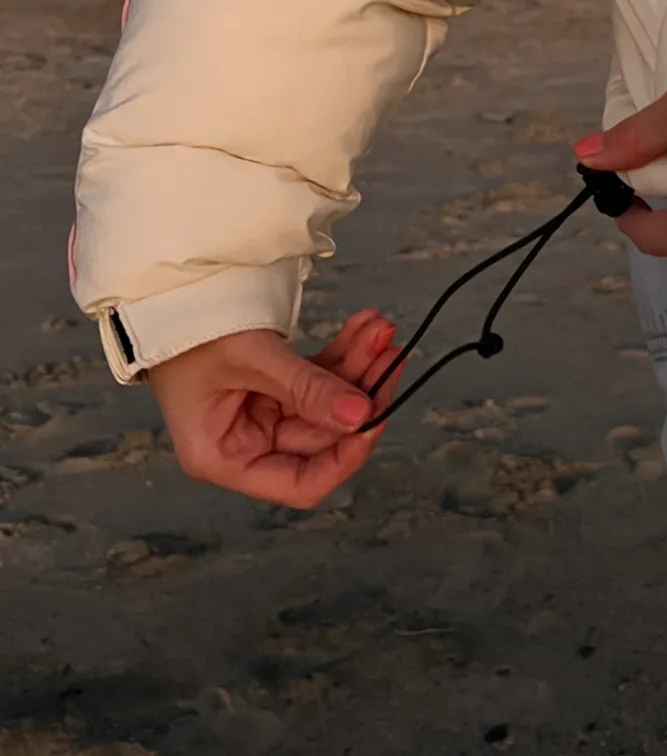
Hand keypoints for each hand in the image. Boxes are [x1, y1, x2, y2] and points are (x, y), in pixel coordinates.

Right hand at [150, 309, 403, 507]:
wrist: (167, 292)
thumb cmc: (188, 329)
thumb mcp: (250, 358)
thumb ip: (306, 388)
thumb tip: (361, 414)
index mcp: (226, 458)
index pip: (301, 483)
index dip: (344, 459)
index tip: (373, 419)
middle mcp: (246, 445)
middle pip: (323, 435)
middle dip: (360, 391)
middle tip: (390, 353)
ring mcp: (263, 416)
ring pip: (328, 402)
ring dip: (359, 366)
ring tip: (381, 330)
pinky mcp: (275, 388)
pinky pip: (319, 378)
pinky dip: (343, 353)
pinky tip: (365, 327)